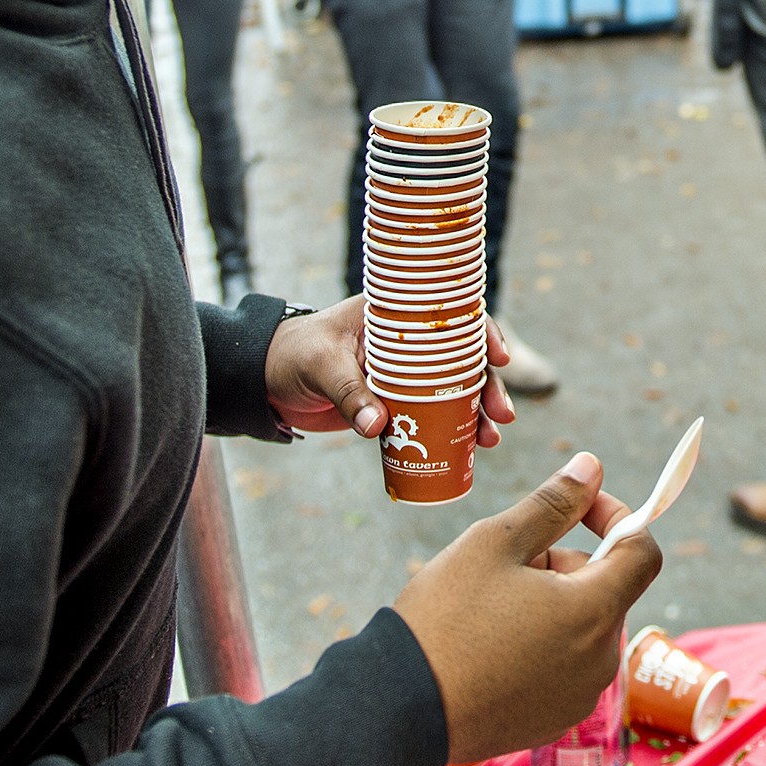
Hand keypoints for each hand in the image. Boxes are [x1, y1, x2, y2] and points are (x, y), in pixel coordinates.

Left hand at [264, 297, 521, 445]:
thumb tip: (378, 426)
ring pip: (453, 390)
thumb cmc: (292, 355)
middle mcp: (406, 342)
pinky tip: (468, 449)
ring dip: (475, 413)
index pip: (449, 316)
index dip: (481, 333)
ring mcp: (403, 374)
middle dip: (487, 387)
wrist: (266, 382)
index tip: (498, 358)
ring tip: (489, 440)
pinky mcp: (393, 402)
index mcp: (393, 315)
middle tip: (499, 415)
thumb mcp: (321, 366)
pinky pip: (431, 414)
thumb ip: (349, 393)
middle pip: (461, 360)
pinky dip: (451, 430)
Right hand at [393, 452, 663, 762]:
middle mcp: (599, 660)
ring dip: (550, 602)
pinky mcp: (553, 720)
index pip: (642, 552)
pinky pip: (564, 665)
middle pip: (604, 588)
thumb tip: (592, 467)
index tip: (579, 505)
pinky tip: (489, 645)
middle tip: (506, 563)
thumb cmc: (446, 619)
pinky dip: (540, 643)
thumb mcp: (496, 543)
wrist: (400, 710)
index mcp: (594, 612)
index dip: (616, 517)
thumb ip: (553, 503)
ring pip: (581, 625)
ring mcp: (578, 696)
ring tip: (489, 606)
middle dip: (564, 562)